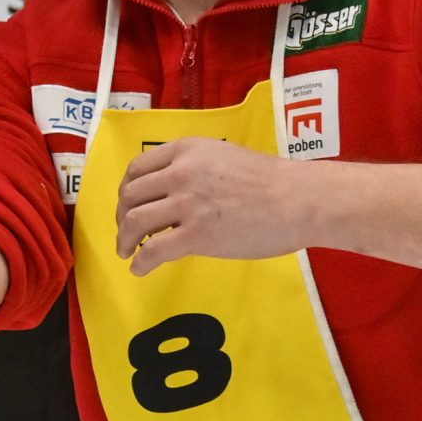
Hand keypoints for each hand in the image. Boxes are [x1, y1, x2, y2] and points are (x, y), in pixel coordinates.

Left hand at [114, 138, 309, 274]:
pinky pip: (154, 250)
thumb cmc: (271, 181)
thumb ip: (195, 168)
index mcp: (187, 150)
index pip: (137, 168)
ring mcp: (187, 204)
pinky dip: (140, 262)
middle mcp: (180, 173)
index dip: (127, 190)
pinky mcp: (196, 235)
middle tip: (126, 233)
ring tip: (127, 252)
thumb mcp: (224, 157)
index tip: (128, 205)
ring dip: (125, 239)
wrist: (299, 200)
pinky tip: (140, 269)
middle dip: (122, 217)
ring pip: (135, 221)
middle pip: (131, 195)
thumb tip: (174, 192)